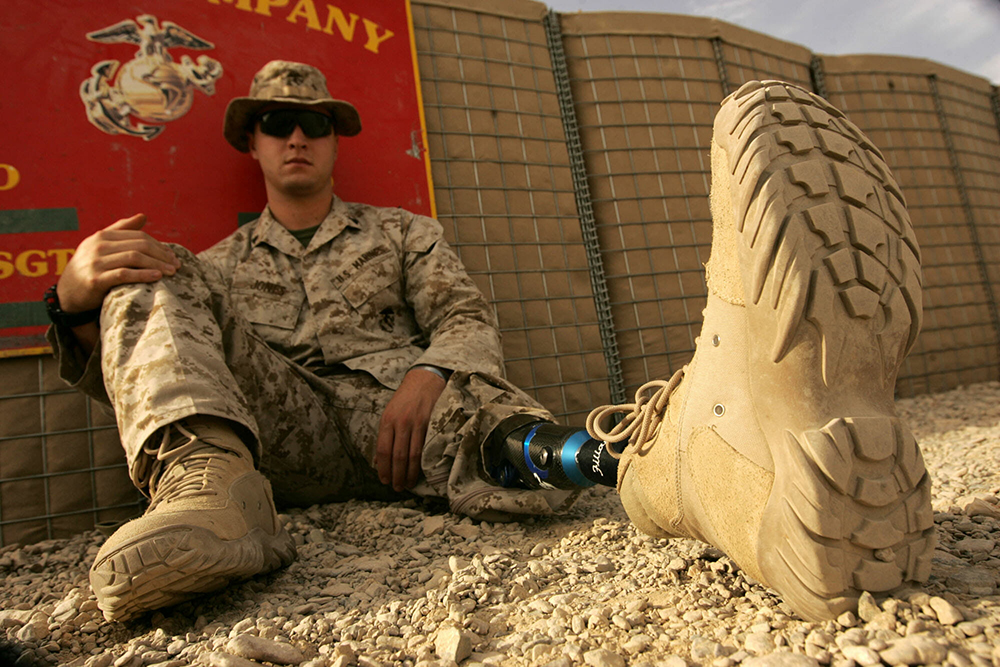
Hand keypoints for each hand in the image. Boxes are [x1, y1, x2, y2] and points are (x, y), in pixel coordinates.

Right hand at [57, 213, 180, 313]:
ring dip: (157, 264)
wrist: (68, 293)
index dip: (158, 245)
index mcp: (102, 236)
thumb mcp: (102, 246)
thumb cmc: (91, 268)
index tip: (173, 256)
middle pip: (139, 246)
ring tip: (172, 272)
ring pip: (134, 258)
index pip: (138, 236)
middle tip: (177, 265)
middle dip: (161, 255)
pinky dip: (143, 274)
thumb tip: (143, 216)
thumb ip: (121, 230)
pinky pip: (124, 274)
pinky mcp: (95, 280)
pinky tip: (157, 276)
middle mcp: (98, 246)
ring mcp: (96, 262)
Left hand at [376, 367, 446, 490]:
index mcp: (387, 420)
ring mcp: (417, 423)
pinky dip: (422, 462)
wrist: (425, 379)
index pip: (382, 450)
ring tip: (408, 484)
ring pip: (412, 455)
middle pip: (397, 456)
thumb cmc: (406, 398)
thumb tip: (380, 459)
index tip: (384, 480)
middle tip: (397, 488)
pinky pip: (426, 447)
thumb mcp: (390, 412)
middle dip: (396, 475)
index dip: (383, 468)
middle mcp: (401, 422)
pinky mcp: (431, 423)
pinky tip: (421, 471)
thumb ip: (386, 434)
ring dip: (410, 473)